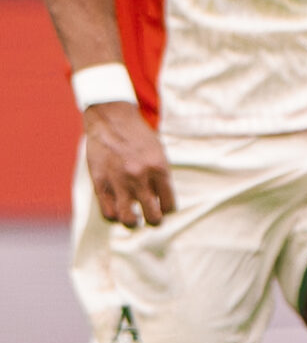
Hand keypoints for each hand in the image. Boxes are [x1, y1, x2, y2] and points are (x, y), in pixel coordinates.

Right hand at [83, 102, 176, 229]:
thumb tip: (162, 203)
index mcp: (159, 169)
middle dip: (154, 220)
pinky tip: (117, 210)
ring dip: (133, 222)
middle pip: (153, 217)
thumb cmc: (138, 137)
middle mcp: (140, 178)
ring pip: (129, 220)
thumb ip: (160, 177)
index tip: (163, 206)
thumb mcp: (158, 153)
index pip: (169, 205)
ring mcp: (119, 182)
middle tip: (151, 216)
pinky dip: (114, 216)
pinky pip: (108, 213)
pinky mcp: (100, 183)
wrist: (111, 120)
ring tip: (134, 218)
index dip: (167, 208)